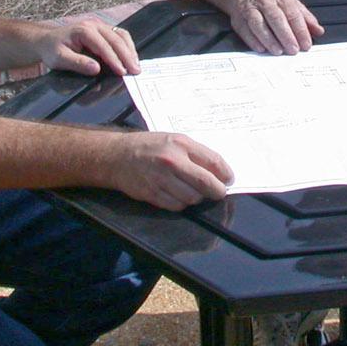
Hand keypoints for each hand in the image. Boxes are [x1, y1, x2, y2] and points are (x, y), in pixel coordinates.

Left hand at [36, 16, 139, 76]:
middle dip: (127, 56)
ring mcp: (100, 26)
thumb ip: (77, 63)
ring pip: (121, 36)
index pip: (103, 45)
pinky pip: (120, 36)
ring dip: (130, 51)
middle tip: (135, 71)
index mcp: (83, 30)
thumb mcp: (59, 59)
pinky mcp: (104, 31)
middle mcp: (94, 25)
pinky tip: (131, 58)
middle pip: (116, 39)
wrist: (47, 41)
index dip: (114, 59)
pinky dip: (128, 47)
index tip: (122, 72)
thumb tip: (96, 69)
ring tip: (136, 66)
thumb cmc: (52, 50)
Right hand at [107, 131, 233, 210]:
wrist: (117, 156)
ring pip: (192, 197)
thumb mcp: (174, 140)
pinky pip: (177, 205)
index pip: (213, 161)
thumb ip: (195, 153)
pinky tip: (179, 195)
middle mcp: (172, 161)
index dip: (225, 173)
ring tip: (193, 191)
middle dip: (217, 191)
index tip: (229, 179)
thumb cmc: (149, 146)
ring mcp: (161, 179)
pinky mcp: (152, 194)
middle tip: (219, 192)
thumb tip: (218, 171)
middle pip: (205, 183)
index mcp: (181, 144)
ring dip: (197, 197)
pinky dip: (182, 203)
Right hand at [232, 0, 323, 54]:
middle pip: (276, 18)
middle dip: (286, 35)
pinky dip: (253, 40)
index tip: (306, 44)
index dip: (301, 30)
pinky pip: (245, 30)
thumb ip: (306, 18)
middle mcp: (266, 1)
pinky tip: (261, 48)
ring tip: (278, 51)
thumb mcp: (292, 5)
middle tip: (293, 50)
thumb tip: (319, 31)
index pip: (293, 14)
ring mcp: (251, 9)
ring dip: (269, 39)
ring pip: (259, 24)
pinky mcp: (239, 18)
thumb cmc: (272, 2)